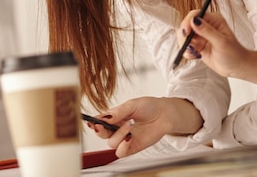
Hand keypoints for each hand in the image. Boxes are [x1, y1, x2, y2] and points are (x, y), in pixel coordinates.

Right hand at [88, 96, 202, 157]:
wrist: (164, 114)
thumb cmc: (149, 107)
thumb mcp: (132, 104)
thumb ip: (118, 112)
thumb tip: (105, 117)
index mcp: (115, 117)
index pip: (100, 121)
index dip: (93, 122)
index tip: (92, 121)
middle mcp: (118, 128)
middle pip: (102, 134)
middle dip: (100, 130)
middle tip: (101, 125)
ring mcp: (124, 138)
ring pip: (111, 143)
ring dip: (118, 134)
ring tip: (129, 124)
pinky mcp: (132, 147)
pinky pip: (121, 152)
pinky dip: (123, 146)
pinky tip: (129, 137)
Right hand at [177, 11, 256, 88]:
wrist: (236, 67)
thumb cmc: (234, 54)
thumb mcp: (221, 42)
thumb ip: (207, 31)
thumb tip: (194, 21)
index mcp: (213, 20)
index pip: (195, 15)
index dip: (188, 22)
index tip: (186, 32)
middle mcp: (206, 25)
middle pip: (187, 25)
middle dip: (185, 36)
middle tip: (189, 46)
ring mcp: (200, 35)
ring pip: (184, 36)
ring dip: (186, 45)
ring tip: (194, 53)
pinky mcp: (197, 45)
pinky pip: (186, 46)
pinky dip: (187, 52)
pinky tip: (196, 56)